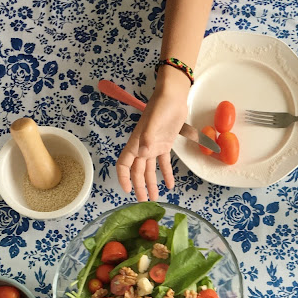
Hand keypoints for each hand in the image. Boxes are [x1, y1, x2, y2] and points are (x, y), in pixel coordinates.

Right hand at [116, 70, 189, 200]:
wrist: (173, 96)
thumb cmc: (161, 106)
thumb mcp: (154, 121)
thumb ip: (148, 137)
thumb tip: (143, 154)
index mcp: (136, 143)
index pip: (124, 164)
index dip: (123, 177)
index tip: (127, 190)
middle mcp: (143, 147)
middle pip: (138, 171)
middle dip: (139, 186)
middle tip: (143, 201)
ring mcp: (153, 146)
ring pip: (150, 170)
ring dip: (152, 184)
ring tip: (155, 198)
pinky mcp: (165, 144)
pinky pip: (164, 163)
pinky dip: (167, 174)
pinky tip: (171, 185)